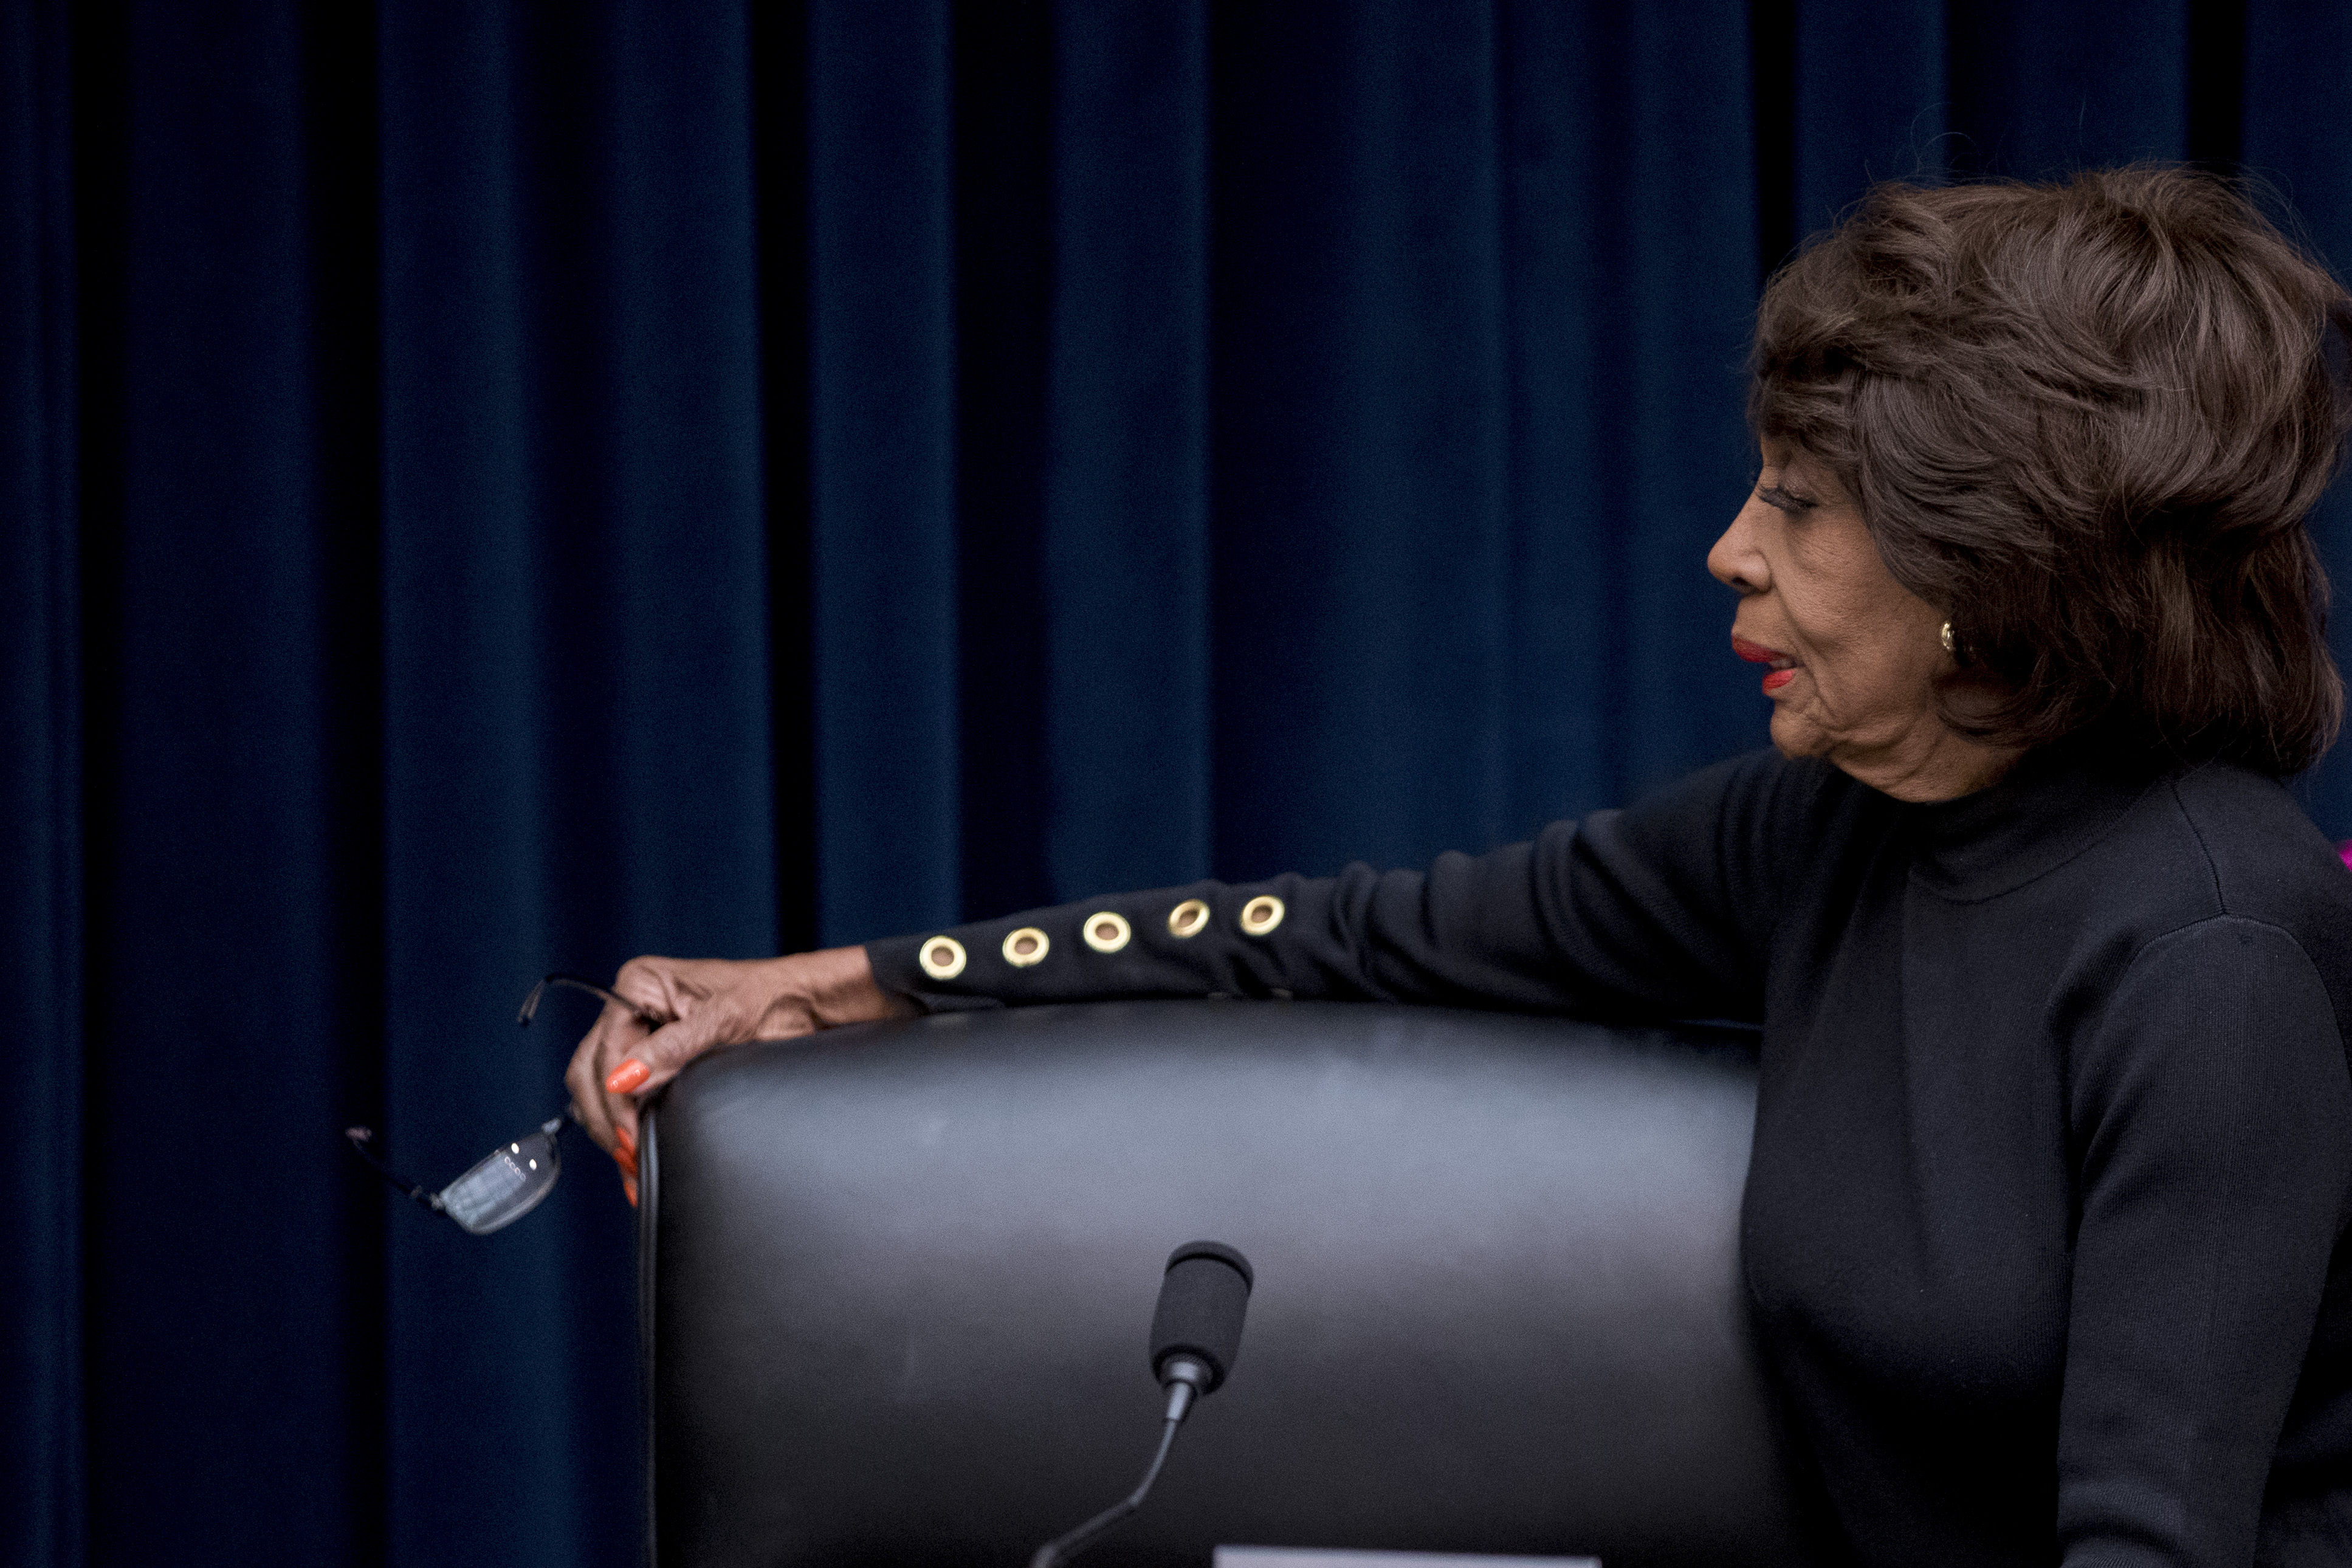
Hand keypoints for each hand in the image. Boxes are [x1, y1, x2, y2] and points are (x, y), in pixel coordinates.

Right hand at [563, 947, 914, 1200]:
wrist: (804, 1005)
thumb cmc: (772, 998)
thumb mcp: (724, 1020)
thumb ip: (673, 1049)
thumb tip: (625, 1079)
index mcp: (639, 983)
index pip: (603, 1050)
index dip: (611, 1097)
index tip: (629, 1135)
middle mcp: (632, 1008)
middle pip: (591, 1072)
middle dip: (606, 1119)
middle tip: (630, 1156)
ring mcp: (640, 1035)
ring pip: (599, 1090)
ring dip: (611, 1130)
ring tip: (633, 1166)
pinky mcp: (653, 1061)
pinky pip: (624, 1098)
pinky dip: (626, 1128)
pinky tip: (635, 1158)